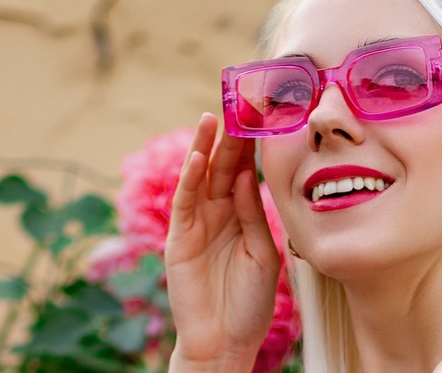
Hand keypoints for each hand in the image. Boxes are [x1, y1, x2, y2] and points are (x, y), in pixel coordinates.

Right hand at [165, 113, 280, 370]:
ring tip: (213, 117)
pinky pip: (184, 204)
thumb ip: (253, 213)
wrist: (228, 340)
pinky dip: (188, 179)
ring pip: (199, 177)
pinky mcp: (178, 240)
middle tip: (238, 101)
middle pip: (222, 165)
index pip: (243, 169)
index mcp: (239, 214)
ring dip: (204, 147)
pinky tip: (197, 157)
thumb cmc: (249, 299)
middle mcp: (216, 213)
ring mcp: (195, 224)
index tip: (262, 113)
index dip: (251, 142)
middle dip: (230, 134)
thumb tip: (247, 175)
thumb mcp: (262, 250)